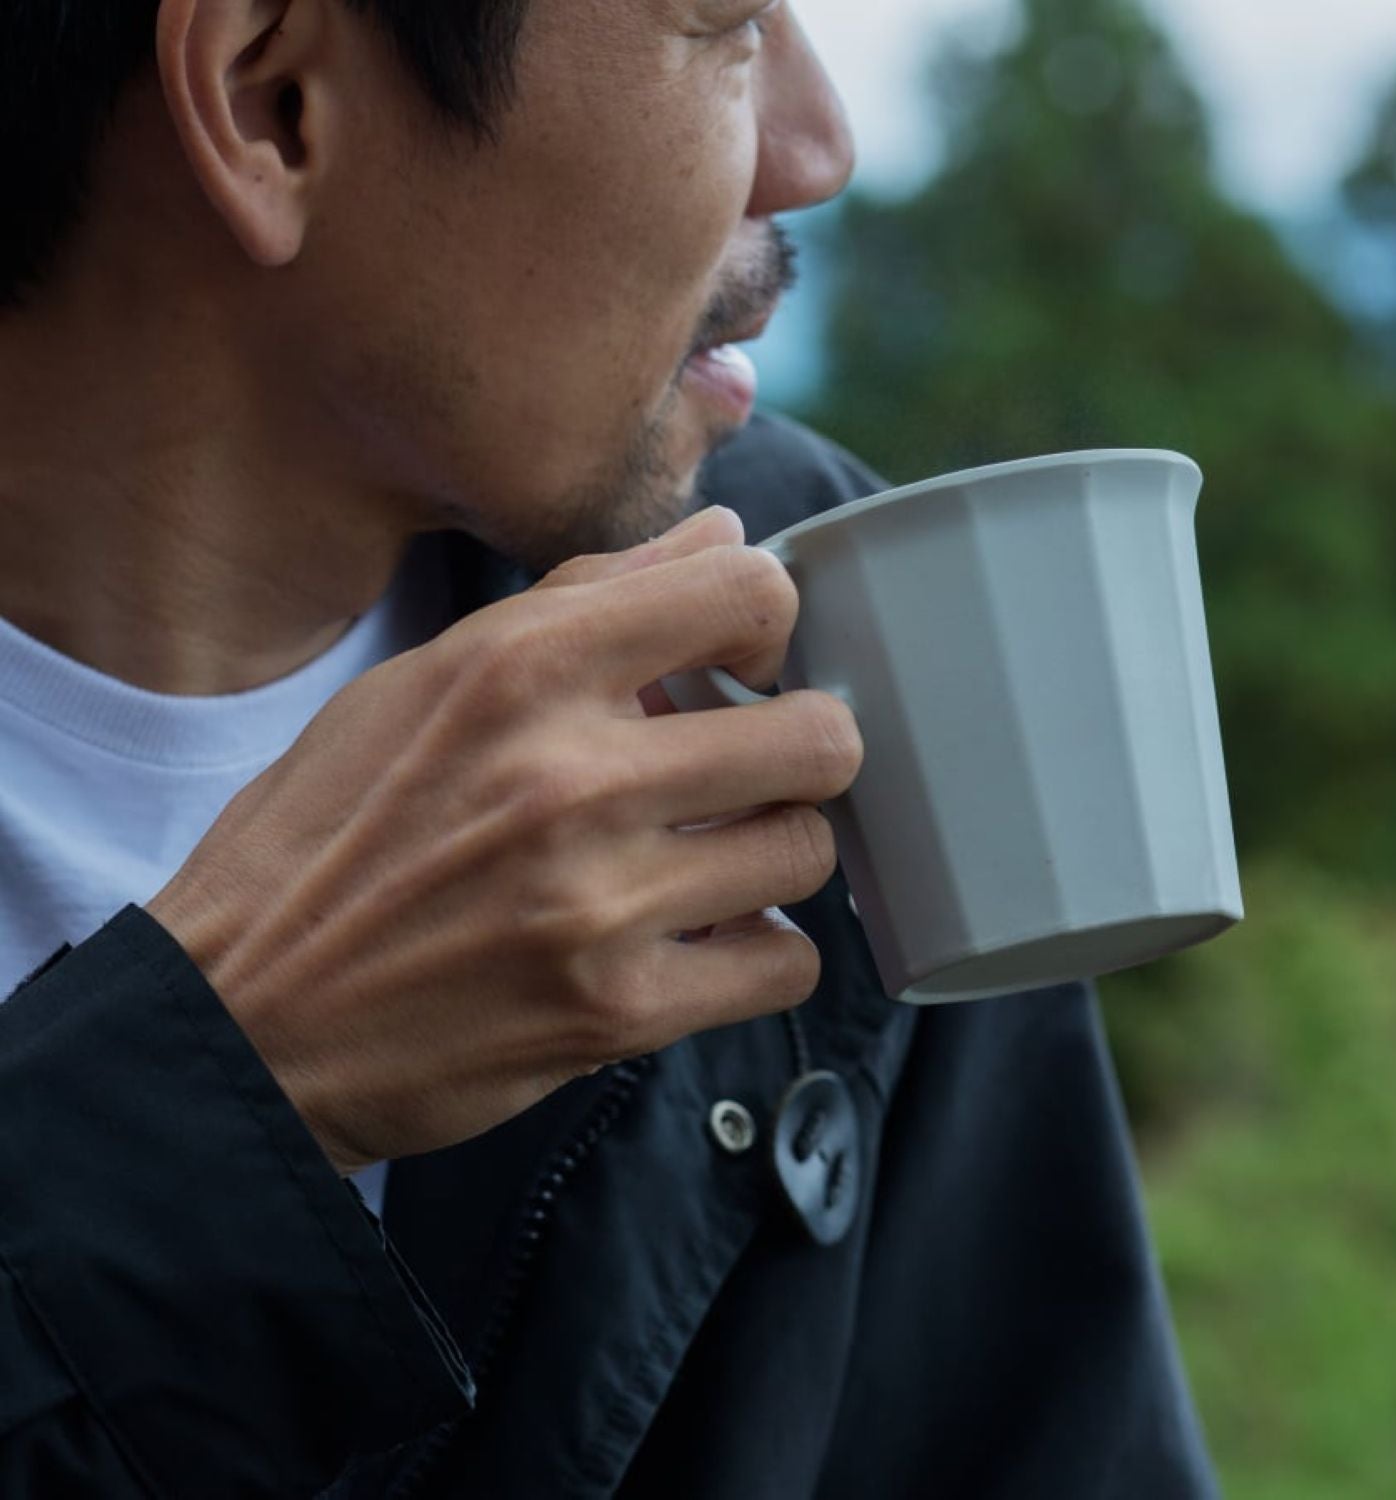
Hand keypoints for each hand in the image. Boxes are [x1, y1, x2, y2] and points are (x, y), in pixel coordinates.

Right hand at [147, 508, 862, 1173]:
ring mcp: (600, 903)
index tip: (742, 664)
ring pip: (809, 853)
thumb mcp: (420, 681)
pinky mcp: (616, 1013)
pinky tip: (703, 940)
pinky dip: (759, 954)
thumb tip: (722, 536)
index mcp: (520, 670)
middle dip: (801, 748)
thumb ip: (585, 599)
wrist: (244, 1021)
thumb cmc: (325, 837)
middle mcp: (572, 778)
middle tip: (756, 770)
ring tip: (714, 860)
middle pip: (819, 738)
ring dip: (774, 854)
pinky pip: (786, 965)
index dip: (769, 624)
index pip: (746, 593)